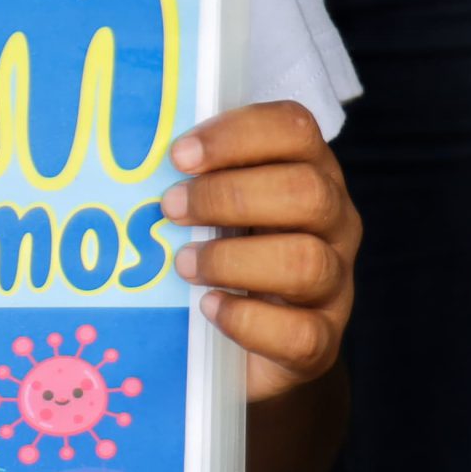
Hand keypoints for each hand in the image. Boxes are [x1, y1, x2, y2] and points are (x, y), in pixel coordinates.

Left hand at [158, 101, 357, 402]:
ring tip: (184, 264)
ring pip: (307, 261)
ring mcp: (335, 283)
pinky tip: (209, 308)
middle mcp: (334, 221)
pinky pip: (300, 333)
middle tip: (171, 209)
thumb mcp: (219, 205)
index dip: (236, 135)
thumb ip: (197, 176)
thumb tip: (134, 155)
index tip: (179, 155)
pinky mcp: (323, 341)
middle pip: (306, 191)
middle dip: (228, 197)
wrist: (248, 343)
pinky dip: (246, 321)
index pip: (294, 128)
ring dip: (232, 260)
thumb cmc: (227, 250)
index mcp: (310, 170)